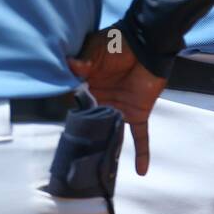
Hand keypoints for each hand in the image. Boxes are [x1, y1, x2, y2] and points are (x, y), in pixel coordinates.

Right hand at [68, 31, 166, 175]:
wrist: (147, 43)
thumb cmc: (118, 42)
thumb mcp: (97, 49)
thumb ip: (85, 60)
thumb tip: (69, 63)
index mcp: (88, 86)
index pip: (76, 103)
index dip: (72, 111)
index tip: (66, 122)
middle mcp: (102, 100)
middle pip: (92, 122)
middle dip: (86, 135)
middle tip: (78, 151)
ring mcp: (120, 109)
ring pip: (110, 131)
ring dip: (106, 146)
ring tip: (96, 169)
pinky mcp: (138, 114)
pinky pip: (140, 136)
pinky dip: (142, 153)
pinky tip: (141, 171)